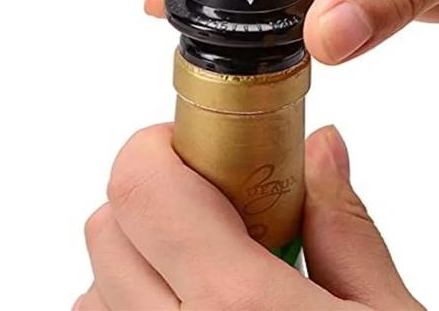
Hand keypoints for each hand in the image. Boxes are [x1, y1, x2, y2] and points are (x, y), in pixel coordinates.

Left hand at [74, 125, 423, 309]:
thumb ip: (346, 225)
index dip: (157, 148)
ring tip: (210, 272)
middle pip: (108, 229)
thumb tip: (325, 149)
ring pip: (92, 291)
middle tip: (217, 205)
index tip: (196, 147)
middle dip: (155, 197)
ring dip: (139, 261)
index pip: (142, 188)